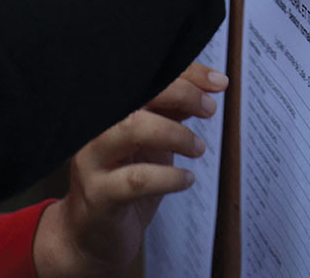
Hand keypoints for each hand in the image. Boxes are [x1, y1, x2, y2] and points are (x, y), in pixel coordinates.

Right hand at [32, 64, 228, 277]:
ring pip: (132, 129)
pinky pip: (136, 179)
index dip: (186, 73)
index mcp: (110, 109)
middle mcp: (96, 128)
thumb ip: (172, 110)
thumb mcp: (153, 139)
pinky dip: (168, 176)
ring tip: (198, 148)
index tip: (217, 82)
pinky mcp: (99, 195)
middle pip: (136, 93)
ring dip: (175, 133)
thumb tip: (206, 85)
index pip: (146, 74)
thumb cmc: (123, 180)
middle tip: (209, 109)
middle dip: (181, 94)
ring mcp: (93, 160)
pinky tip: (186, 178)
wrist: (92, 235)